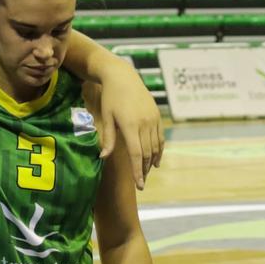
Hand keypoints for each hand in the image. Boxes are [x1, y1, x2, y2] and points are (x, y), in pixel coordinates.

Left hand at [98, 71, 163, 189]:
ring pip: (155, 147)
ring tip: (147, 173)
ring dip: (152, 162)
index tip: (139, 185)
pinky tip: (156, 160)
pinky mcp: (157, 116)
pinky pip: (160, 137)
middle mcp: (144, 124)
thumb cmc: (110, 97)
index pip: (136, 154)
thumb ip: (108, 138)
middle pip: (147, 153)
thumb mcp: (106, 117)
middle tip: (141, 183)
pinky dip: (159, 150)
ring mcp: (153, 120)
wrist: (123, 77)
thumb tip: (103, 158)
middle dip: (145, 170)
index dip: (138, 171)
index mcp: (130, 125)